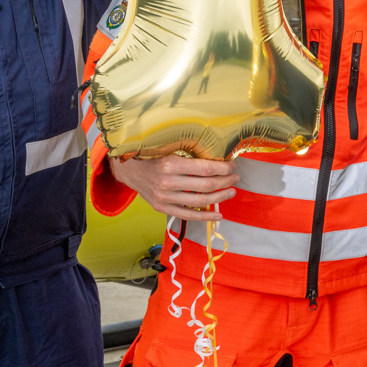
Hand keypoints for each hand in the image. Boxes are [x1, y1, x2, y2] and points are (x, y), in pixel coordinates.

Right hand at [111, 154, 237, 220]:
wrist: (130, 170)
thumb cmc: (154, 157)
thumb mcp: (169, 150)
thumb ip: (190, 156)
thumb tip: (219, 159)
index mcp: (170, 164)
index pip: (205, 169)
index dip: (223, 168)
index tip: (232, 166)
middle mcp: (167, 182)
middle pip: (205, 185)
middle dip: (225, 181)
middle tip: (235, 178)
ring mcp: (164, 197)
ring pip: (200, 201)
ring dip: (220, 197)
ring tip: (231, 191)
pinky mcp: (162, 208)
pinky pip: (188, 215)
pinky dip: (205, 216)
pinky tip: (219, 214)